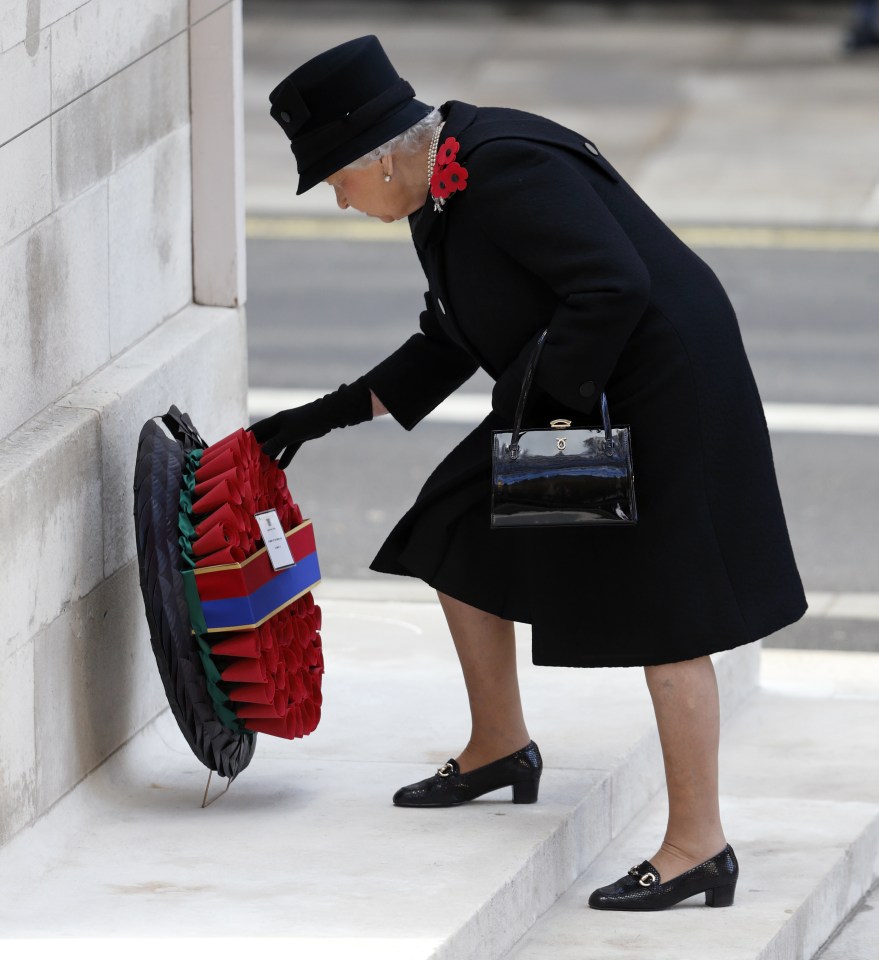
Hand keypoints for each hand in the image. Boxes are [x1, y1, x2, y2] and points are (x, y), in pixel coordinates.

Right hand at [249, 379, 372, 468]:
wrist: (327, 416)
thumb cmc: (307, 422)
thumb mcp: (290, 434)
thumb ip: (276, 443)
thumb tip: (263, 452)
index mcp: (274, 422)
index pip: (256, 430)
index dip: (246, 438)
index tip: (238, 448)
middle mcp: (280, 426)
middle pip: (265, 439)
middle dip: (258, 450)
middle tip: (250, 463)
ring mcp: (289, 431)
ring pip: (277, 444)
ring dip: (271, 455)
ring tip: (264, 468)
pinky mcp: (299, 436)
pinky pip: (289, 448)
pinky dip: (286, 457)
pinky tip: (282, 467)